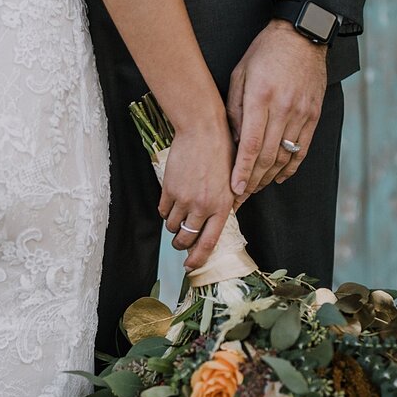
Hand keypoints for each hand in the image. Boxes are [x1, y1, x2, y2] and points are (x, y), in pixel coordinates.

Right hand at [158, 120, 235, 270]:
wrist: (202, 130)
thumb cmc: (221, 151)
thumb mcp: (233, 180)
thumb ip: (228, 203)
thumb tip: (221, 221)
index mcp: (222, 206)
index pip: (207, 243)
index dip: (197, 259)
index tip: (190, 266)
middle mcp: (202, 206)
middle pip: (185, 238)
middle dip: (181, 244)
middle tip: (181, 242)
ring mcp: (184, 198)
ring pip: (173, 226)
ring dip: (174, 227)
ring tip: (178, 219)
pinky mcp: (169, 188)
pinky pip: (163, 210)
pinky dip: (166, 212)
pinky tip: (172, 204)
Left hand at [227, 18, 327, 202]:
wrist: (301, 36)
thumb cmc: (264, 53)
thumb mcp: (239, 75)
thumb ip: (235, 109)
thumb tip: (232, 142)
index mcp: (261, 98)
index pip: (249, 144)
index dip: (242, 171)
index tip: (234, 190)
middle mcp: (283, 109)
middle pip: (267, 156)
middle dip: (252, 181)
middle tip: (240, 197)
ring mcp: (301, 113)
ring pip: (285, 156)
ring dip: (269, 177)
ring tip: (255, 188)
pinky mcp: (314, 115)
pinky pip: (302, 148)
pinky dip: (290, 166)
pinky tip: (279, 177)